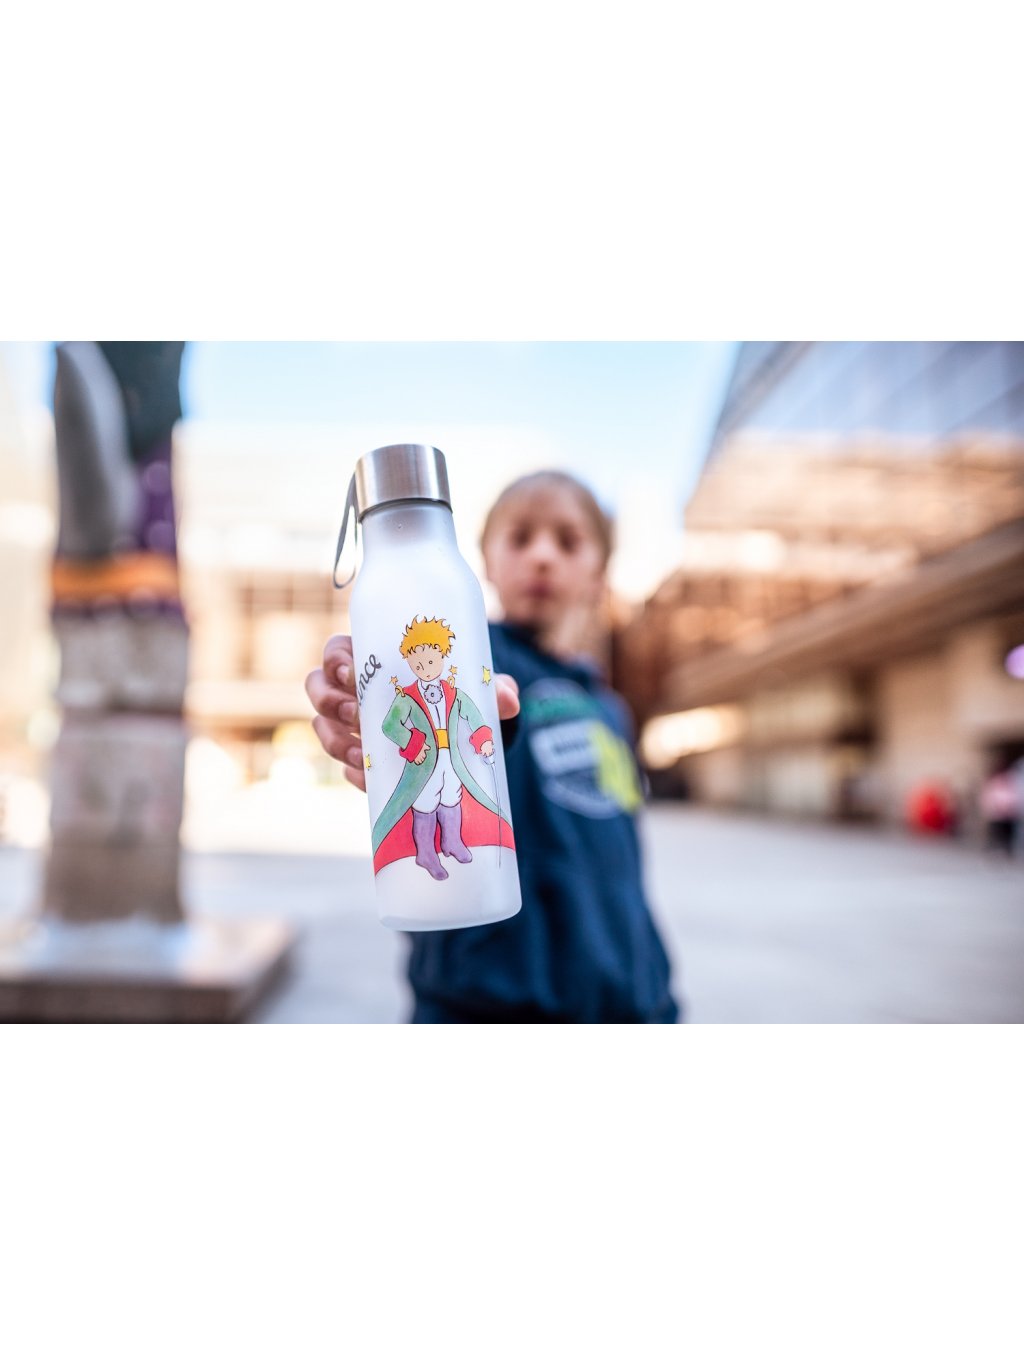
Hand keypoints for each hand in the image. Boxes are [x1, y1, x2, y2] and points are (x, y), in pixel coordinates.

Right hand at [306, 634, 519, 792]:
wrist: (462, 736)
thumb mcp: (477, 690)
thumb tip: (507, 700)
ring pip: (321, 726)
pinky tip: (368, 777)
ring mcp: (350, 727)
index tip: (351, 672)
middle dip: (329, 700)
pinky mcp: (359, 759)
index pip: (338, 651)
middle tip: (355, 714)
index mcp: (375, 661)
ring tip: (361, 752)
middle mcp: (354, 691)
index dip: (335, 660)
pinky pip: (343, 765)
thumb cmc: (461, 696)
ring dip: (334, 739)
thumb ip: (493, 689)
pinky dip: (352, 772)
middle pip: (317, 686)